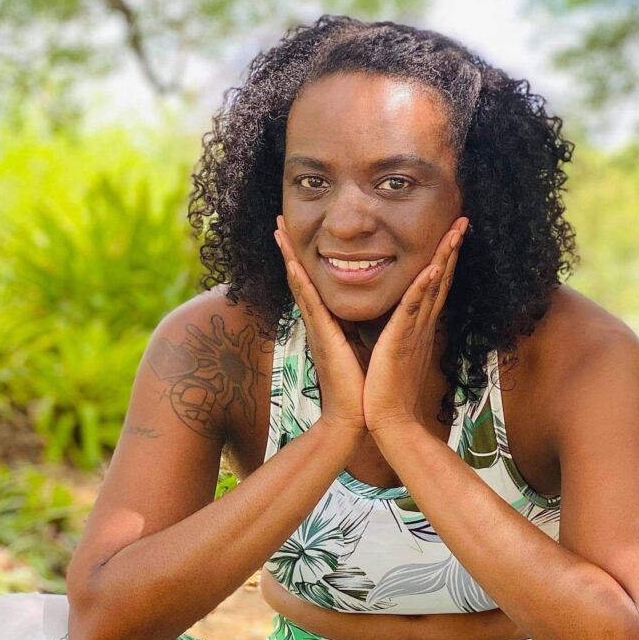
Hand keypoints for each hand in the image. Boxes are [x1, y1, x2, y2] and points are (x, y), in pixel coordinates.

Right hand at [273, 216, 367, 434]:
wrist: (356, 417)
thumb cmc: (361, 387)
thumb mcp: (360, 349)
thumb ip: (356, 332)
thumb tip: (361, 319)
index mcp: (328, 325)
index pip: (313, 285)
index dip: (302, 259)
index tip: (295, 234)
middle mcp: (318, 324)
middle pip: (300, 278)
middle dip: (289, 249)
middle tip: (277, 222)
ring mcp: (318, 330)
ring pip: (301, 285)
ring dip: (289, 257)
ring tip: (279, 231)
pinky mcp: (325, 339)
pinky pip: (311, 305)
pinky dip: (302, 283)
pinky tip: (294, 264)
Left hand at [363, 216, 468, 434]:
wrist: (387, 420)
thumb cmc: (386, 391)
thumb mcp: (394, 353)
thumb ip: (399, 333)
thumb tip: (398, 321)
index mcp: (417, 327)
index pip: (433, 285)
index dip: (444, 258)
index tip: (451, 232)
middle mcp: (422, 325)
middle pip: (441, 278)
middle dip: (452, 247)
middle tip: (463, 218)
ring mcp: (415, 332)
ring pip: (432, 287)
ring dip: (444, 256)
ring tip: (456, 229)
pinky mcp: (401, 342)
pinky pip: (413, 309)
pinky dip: (424, 287)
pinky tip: (433, 267)